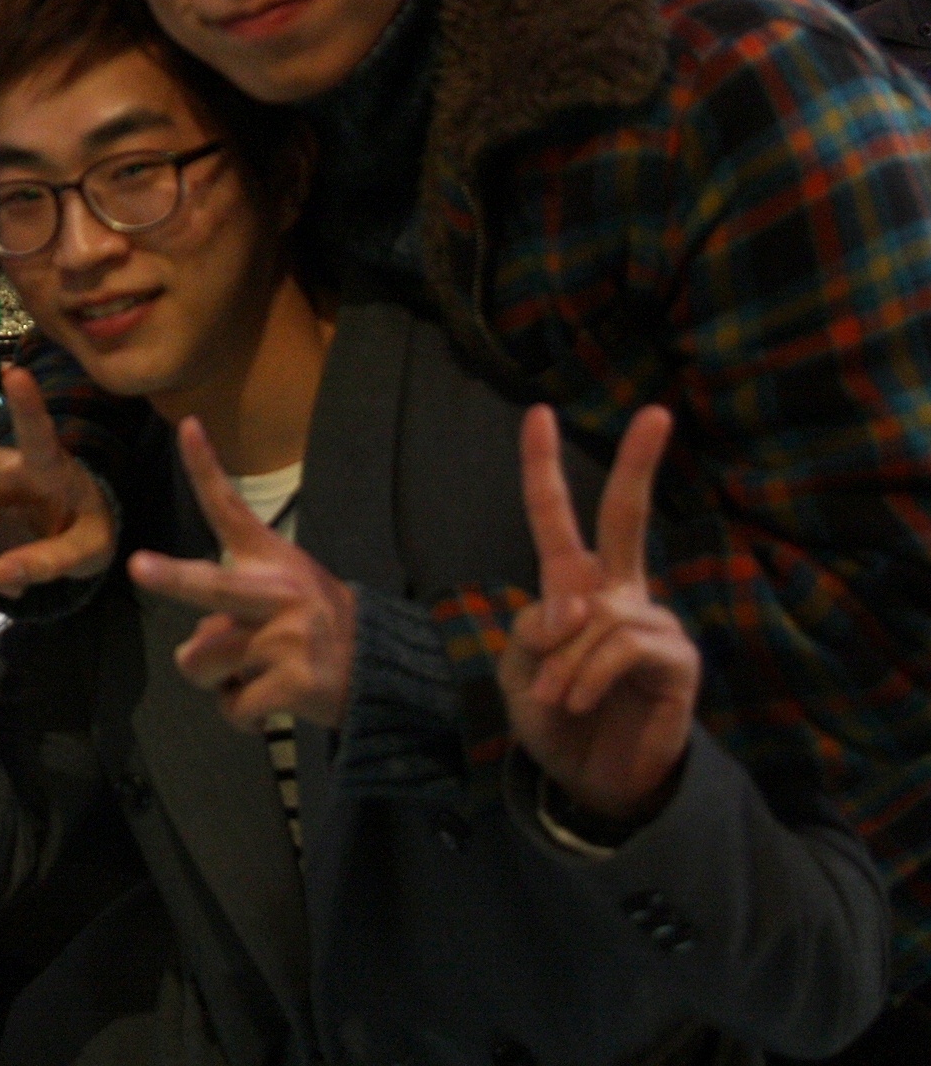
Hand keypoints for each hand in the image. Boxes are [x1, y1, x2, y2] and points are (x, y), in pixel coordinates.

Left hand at [127, 419, 354, 730]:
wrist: (384, 668)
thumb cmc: (315, 626)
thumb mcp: (286, 592)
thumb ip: (231, 609)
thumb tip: (196, 648)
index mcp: (272, 562)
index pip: (231, 509)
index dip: (206, 468)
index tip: (186, 426)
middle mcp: (277, 593)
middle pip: (212, 587)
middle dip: (172, 577)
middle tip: (140, 566)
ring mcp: (287, 639)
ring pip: (202, 661)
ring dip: (211, 679)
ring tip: (243, 675)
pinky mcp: (295, 683)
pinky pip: (234, 706)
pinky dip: (240, 714)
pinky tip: (265, 706)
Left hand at [501, 405, 696, 823]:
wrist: (587, 782)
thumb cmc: (553, 720)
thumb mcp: (517, 671)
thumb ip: (532, 629)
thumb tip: (574, 605)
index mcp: (572, 587)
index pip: (555, 520)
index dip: (542, 469)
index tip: (537, 412)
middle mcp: (617, 594)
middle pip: (626, 518)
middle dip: (639, 464)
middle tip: (657, 413)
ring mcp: (651, 623)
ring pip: (598, 614)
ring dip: (563, 662)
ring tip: (553, 699)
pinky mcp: (676, 659)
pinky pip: (621, 647)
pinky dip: (587, 675)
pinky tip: (578, 702)